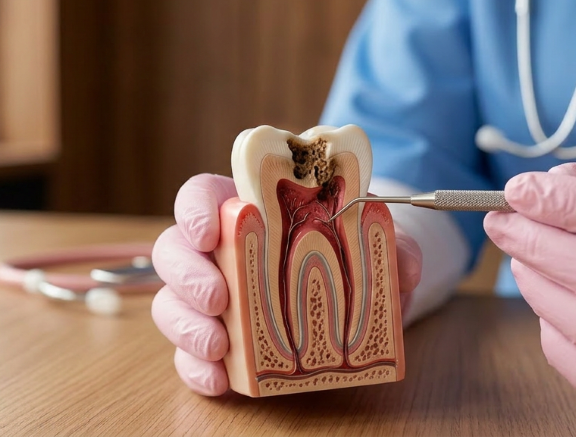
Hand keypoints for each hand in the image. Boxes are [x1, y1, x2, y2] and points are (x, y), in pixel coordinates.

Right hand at [151, 173, 423, 394]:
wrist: (358, 293)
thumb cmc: (352, 251)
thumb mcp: (376, 239)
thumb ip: (393, 245)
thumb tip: (404, 264)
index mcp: (244, 209)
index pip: (201, 196)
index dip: (195, 211)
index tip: (209, 231)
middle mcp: (216, 252)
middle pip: (173, 251)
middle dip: (188, 275)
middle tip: (218, 298)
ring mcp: (209, 300)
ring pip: (170, 304)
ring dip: (186, 326)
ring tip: (218, 346)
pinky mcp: (215, 345)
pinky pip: (188, 357)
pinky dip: (196, 369)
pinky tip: (218, 379)